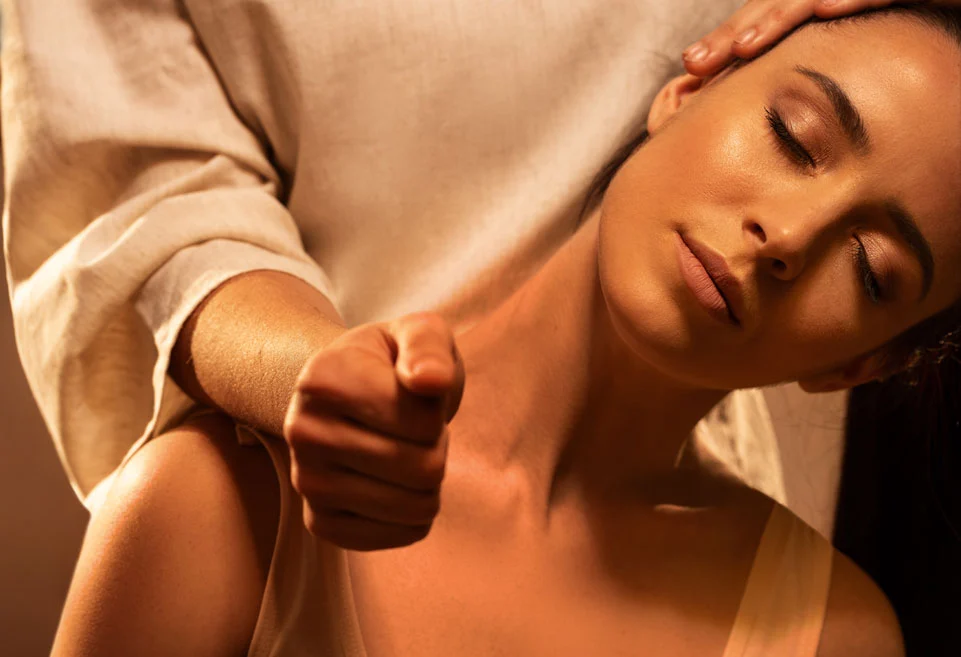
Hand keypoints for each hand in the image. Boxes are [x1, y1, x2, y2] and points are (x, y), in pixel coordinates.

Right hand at [283, 312, 464, 550]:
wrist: (347, 393)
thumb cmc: (392, 362)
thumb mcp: (418, 333)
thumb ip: (429, 347)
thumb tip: (431, 380)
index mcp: (322, 378)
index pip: (423, 422)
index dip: (436, 410)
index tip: (412, 394)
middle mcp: (302, 432)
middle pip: (424, 468)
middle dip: (436, 446)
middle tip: (413, 428)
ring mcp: (306, 482)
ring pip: (417, 506)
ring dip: (429, 480)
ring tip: (403, 449)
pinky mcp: (320, 523)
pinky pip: (403, 534)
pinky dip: (415, 512)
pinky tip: (394, 482)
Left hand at [682, 0, 952, 76]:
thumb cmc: (935, 45)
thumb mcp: (871, 64)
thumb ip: (830, 77)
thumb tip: (786, 121)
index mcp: (831, 7)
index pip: (771, 19)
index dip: (731, 42)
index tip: (694, 72)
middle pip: (782, 2)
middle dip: (736, 32)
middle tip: (697, 63)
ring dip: (779, 15)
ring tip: (745, 46)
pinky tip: (828, 9)